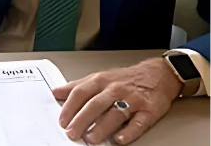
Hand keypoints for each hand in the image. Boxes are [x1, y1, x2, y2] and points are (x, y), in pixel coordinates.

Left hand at [53, 58, 183, 144]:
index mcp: (101, 81)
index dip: (70, 107)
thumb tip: (55, 93)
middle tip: (72, 133)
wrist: (158, 74)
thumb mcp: (99, 77)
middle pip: (95, 104)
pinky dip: (129, 131)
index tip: (62, 120)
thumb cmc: (125, 78)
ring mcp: (133, 99)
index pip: (81, 92)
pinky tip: (119, 139)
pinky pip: (139, 122)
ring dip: (102, 127)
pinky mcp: (149, 110)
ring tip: (91, 138)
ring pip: (115, 113)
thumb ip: (77, 86)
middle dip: (82, 120)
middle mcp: (116, 89)